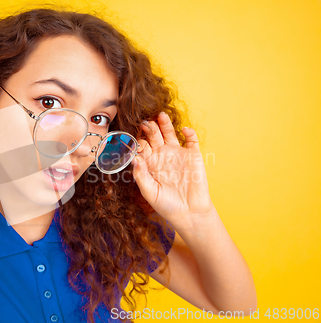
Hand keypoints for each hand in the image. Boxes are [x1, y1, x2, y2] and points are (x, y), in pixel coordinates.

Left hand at [132, 112, 214, 229]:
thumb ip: (141, 175)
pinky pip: (191, 140)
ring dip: (165, 124)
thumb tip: (134, 158)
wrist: (189, 213)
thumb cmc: (166, 205)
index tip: (135, 140)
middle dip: (149, 128)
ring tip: (160, 115)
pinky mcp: (193, 155)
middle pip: (153, 136)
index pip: (141, 146)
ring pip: (170, 133)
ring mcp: (177, 153)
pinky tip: (184, 129)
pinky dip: (189, 132)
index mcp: (150, 163)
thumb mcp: (149, 192)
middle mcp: (162, 155)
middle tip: (145, 123)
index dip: (137, 142)